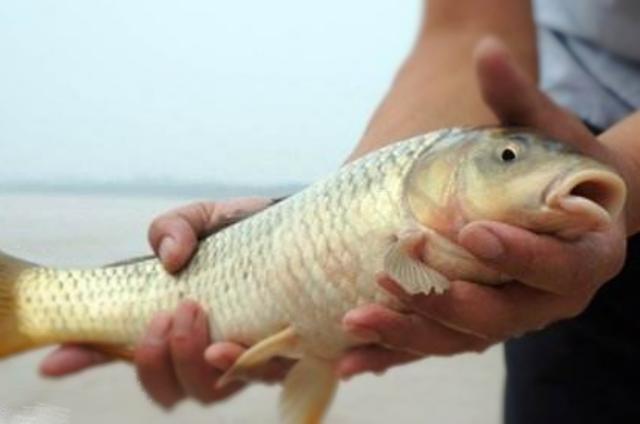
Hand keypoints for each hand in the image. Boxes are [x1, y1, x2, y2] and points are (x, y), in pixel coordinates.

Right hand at [40, 197, 290, 407]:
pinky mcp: (285, 356)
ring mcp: (244, 359)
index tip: (56, 359)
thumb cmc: (248, 231)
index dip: (87, 360)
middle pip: (170, 388)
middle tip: (166, 314)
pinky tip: (234, 342)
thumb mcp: (203, 218)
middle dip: (155, 360)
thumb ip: (173, 229)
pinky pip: (261, 376)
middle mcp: (205, 350)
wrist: (309, 231)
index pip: (124, 352)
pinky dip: (241, 364)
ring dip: (192, 360)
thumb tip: (170, 259)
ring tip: (196, 313)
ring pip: (209, 391)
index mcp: (174, 323)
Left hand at [336, 37, 628, 378]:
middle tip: (392, 276)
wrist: (567, 212)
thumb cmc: (560, 169)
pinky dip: (394, 353)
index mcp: (583, 257)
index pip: (555, 266)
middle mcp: (548, 300)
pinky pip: (434, 345)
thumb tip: (484, 49)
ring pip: (459, 339)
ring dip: (406, 334)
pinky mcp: (474, 325)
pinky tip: (351, 361)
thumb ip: (517, 99)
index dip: (518, 255)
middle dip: (443, 301)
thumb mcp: (549, 135)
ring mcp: (509, 318)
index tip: (473, 232)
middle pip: (498, 317)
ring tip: (355, 322)